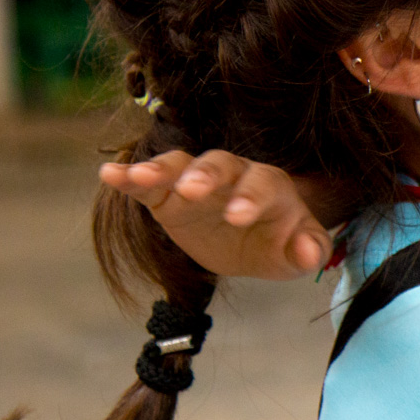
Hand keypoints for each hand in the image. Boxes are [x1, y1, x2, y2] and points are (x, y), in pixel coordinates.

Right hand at [101, 150, 331, 280]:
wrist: (255, 236)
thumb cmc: (281, 240)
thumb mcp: (298, 250)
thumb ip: (308, 249)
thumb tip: (310, 254)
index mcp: (269, 187)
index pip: (261, 185)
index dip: (250, 198)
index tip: (239, 217)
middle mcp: (233, 176)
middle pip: (219, 165)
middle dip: (205, 176)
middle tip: (191, 192)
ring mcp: (198, 182)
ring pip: (181, 165)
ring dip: (161, 169)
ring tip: (138, 178)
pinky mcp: (168, 196)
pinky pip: (148, 183)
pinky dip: (129, 177)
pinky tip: (109, 175)